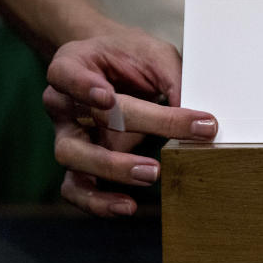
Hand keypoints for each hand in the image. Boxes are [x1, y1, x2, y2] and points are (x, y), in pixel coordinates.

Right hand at [42, 26, 216, 215]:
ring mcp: (68, 134)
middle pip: (80, 121)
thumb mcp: (156, 56)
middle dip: (119, 131)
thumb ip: (174, 81)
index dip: (83, 86)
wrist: (113, 64)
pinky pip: (77, 188)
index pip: (67, 74)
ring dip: (112, 170)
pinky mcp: (79, 162)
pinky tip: (127, 206)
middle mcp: (62, 102)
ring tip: (150, 175)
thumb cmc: (132, 57)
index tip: (107, 97)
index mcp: (72, 65)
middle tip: (154, 156)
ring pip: (73, 158)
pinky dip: (99, 201)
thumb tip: (200, 121)